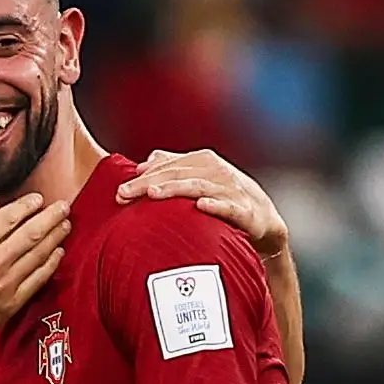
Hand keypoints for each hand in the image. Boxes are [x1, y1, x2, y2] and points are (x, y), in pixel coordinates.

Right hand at [0, 194, 69, 348]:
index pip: (9, 218)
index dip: (27, 205)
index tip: (38, 198)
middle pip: (31, 233)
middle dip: (50, 217)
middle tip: (63, 207)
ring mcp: (5, 284)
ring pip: (39, 255)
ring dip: (55, 237)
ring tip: (65, 225)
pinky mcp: (11, 304)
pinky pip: (38, 280)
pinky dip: (51, 264)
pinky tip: (58, 253)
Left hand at [117, 149, 288, 256]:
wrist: (264, 222)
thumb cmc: (224, 198)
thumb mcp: (198, 180)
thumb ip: (173, 168)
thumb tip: (144, 163)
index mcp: (203, 161)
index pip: (167, 166)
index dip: (142, 177)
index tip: (119, 190)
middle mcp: (217, 171)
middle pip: (177, 174)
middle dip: (148, 184)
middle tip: (123, 194)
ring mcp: (232, 189)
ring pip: (198, 187)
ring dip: (175, 189)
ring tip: (153, 193)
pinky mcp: (247, 211)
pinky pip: (229, 208)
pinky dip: (216, 205)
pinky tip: (201, 206)